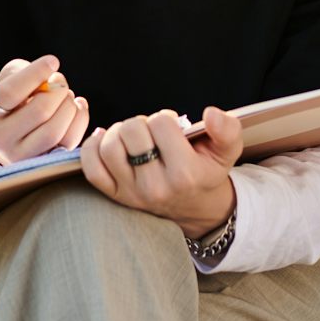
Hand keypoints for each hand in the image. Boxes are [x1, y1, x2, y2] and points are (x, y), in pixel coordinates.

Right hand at [0, 55, 89, 165]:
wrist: (7, 137)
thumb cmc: (12, 101)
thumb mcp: (7, 80)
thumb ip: (22, 72)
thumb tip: (49, 78)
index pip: (11, 92)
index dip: (36, 73)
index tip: (53, 61)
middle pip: (39, 111)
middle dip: (58, 90)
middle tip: (60, 81)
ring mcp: (19, 155)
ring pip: (54, 130)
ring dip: (69, 106)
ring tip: (67, 95)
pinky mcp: (40, 163)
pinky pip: (68, 143)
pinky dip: (79, 120)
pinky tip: (77, 107)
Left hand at [79, 106, 242, 236]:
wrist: (194, 206)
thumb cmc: (206, 171)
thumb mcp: (227, 151)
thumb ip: (228, 130)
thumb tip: (211, 114)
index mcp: (185, 174)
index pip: (161, 124)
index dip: (166, 119)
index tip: (173, 130)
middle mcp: (156, 187)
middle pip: (131, 131)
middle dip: (141, 123)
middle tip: (152, 132)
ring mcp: (132, 194)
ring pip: (108, 147)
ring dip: (118, 132)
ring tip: (133, 137)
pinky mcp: (115, 196)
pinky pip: (91, 167)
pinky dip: (93, 148)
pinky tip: (106, 140)